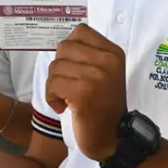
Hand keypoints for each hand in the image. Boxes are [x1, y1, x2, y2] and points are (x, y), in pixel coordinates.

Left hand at [46, 24, 126, 161]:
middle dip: (60, 68)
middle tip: (69, 85)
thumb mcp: (105, 73)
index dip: (70, 48)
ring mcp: (95, 76)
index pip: (81, 31)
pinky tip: (63, 107)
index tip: (74, 68)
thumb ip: (89, 55)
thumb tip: (63, 45)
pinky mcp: (83, 93)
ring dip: (54, 86)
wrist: (114, 137)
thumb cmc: (105, 105)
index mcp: (113, 52)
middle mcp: (106, 60)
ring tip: (67, 99)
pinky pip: (53, 85)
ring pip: (55, 67)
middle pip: (64, 47)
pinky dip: (52, 98)